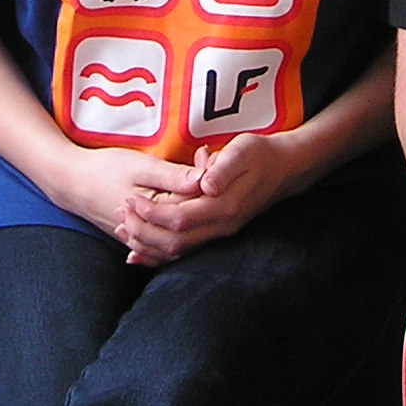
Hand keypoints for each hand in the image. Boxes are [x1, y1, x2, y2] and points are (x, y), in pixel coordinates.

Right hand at [45, 143, 202, 243]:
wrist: (72, 183)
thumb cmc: (106, 169)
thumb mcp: (142, 166)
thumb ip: (174, 175)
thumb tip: (206, 179)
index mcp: (156, 213)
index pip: (195, 207)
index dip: (210, 187)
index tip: (214, 164)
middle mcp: (151, 234)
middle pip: (190, 229)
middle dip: (205, 206)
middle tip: (209, 177)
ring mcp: (143, 242)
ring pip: (179, 243)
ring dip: (194, 224)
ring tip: (200, 193)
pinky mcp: (137, 241)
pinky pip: (163, 249)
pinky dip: (178, 237)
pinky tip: (188, 224)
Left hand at [119, 135, 300, 265]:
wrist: (284, 168)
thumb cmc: (259, 153)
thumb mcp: (243, 150)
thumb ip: (222, 168)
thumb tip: (204, 183)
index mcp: (224, 206)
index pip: (180, 218)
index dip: (152, 213)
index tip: (130, 200)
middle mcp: (222, 226)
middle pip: (175, 241)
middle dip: (144, 231)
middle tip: (121, 215)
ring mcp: (221, 233)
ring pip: (179, 251)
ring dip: (149, 245)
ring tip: (123, 232)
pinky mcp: (218, 232)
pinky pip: (186, 251)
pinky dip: (161, 254)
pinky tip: (141, 255)